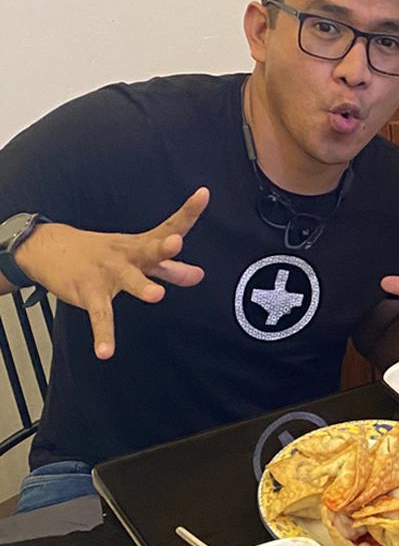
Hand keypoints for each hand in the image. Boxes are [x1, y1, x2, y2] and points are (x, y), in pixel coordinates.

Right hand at [15, 187, 209, 358]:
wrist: (49, 249)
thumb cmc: (104, 253)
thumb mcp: (137, 256)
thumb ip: (170, 268)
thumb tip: (200, 275)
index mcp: (142, 245)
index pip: (170, 227)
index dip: (188, 212)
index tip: (204, 193)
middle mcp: (127, 256)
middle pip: (149, 250)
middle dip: (164, 248)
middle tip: (175, 244)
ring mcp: (108, 274)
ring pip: (128, 280)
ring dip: (142, 287)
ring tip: (156, 295)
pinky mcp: (89, 293)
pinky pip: (100, 316)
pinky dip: (103, 335)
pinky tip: (106, 351)